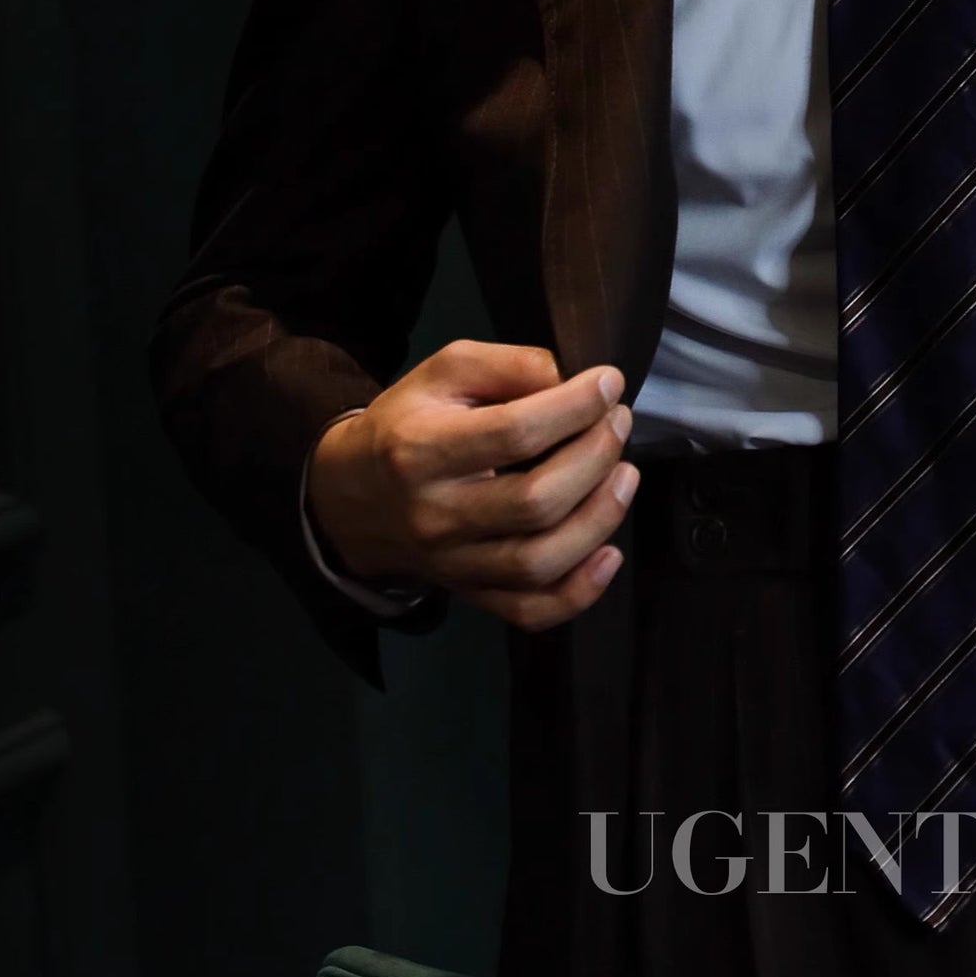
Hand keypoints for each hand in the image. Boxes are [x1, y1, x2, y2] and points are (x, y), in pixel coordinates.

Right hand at [307, 341, 637, 629]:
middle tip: (618, 424)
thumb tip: (568, 379)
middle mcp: (435, 514)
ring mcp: (452, 563)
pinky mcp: (469, 593)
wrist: (350, 497)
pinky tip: (609, 555)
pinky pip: (529, 611)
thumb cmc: (407, 424)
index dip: (574, 407)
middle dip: (595, 458)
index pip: (514, 433)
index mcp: (421, 450)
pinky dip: (579, 592)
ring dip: (600, 518)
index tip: (608, 383)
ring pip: (539, 561)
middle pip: (535, 502)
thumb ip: (506, 364)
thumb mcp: (443, 373)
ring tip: (625, 474)